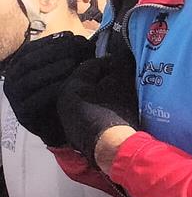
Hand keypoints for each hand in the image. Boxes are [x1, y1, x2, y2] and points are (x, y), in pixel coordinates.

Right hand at [2, 32, 94, 146]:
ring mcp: (15, 98)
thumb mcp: (62, 71)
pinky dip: (52, 90)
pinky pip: (36, 100)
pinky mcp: (23, 114)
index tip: (73, 36)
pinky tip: (69, 85)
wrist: (60, 126)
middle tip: (76, 48)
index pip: (31, 49)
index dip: (51, 41)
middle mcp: (12, 81)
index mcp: (18, 67)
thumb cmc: (62, 93)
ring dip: (52, 69)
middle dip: (54, 52)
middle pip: (30, 61)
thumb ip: (65, 55)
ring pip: (30, 79)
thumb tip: (77, 37)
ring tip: (72, 63)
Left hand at [59, 39, 140, 164]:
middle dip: (102, 79)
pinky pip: (85, 112)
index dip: (109, 62)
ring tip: (117, 96)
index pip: (90, 64)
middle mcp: (63, 99)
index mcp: (72, 84)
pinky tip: (109, 112)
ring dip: (99, 94)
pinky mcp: (73, 131)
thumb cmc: (116, 111)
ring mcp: (66, 116)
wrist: (111, 146)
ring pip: (85, 97)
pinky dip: (96, 108)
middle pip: (85, 81)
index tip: (122, 66)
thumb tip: (122, 51)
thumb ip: (120, 63)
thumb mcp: (122, 83)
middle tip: (120, 80)